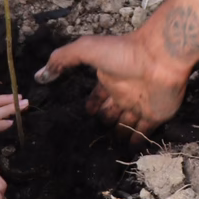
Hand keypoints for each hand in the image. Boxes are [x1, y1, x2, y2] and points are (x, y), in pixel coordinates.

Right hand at [35, 28, 187, 137]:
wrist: (160, 57)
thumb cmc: (124, 52)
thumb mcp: (87, 49)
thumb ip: (62, 59)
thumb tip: (39, 75)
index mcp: (108, 79)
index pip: (97, 97)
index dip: (92, 105)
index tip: (86, 113)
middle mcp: (123, 93)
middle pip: (111, 112)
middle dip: (104, 121)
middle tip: (95, 136)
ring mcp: (140, 105)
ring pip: (126, 124)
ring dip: (118, 134)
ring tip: (109, 149)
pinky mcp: (155, 115)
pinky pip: (144, 131)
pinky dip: (137, 140)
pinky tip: (130, 149)